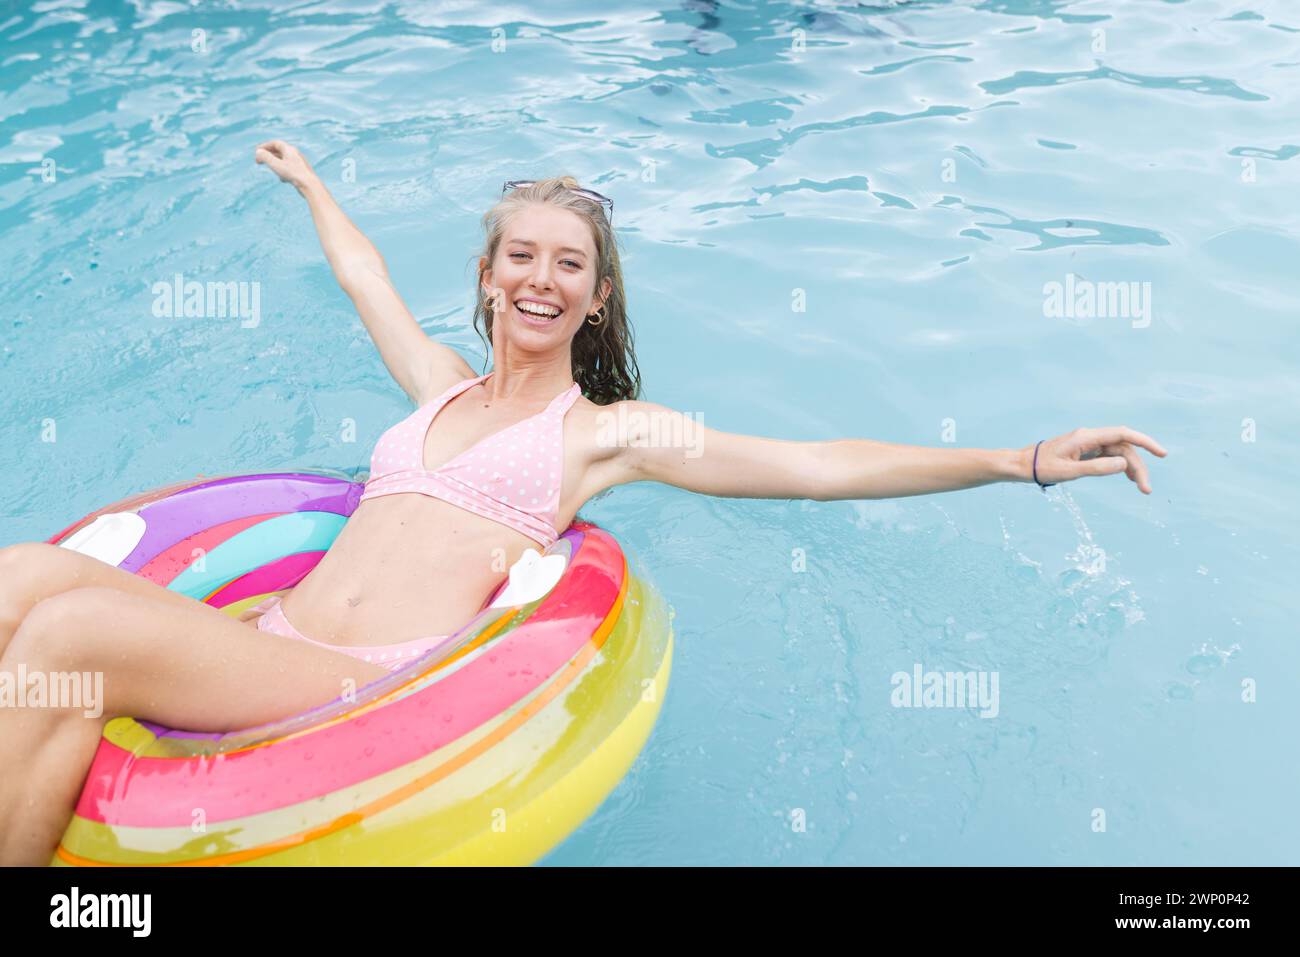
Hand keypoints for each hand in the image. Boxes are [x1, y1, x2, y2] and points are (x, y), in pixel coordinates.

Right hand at [254, 139, 318, 192]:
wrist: (310, 186)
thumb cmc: (294, 174)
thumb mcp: (276, 165)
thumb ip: (266, 157)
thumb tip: (258, 152)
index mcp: (290, 149)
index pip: (275, 143)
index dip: (265, 146)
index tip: (257, 152)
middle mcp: (295, 154)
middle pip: (279, 151)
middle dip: (268, 156)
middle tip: (259, 161)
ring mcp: (299, 163)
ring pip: (284, 161)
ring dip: (276, 164)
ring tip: (272, 169)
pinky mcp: (302, 172)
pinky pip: (290, 169)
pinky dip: (283, 172)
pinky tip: (283, 180)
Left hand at [1022, 426, 1167, 494]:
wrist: (1022, 465)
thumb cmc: (1042, 467)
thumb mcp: (1070, 471)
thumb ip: (1097, 468)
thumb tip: (1124, 465)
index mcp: (1086, 437)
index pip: (1123, 434)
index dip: (1145, 442)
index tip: (1161, 453)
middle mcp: (1090, 437)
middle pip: (1123, 448)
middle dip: (1138, 467)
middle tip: (1146, 489)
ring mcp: (1088, 444)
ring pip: (1118, 453)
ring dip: (1131, 469)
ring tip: (1141, 488)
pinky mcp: (1085, 451)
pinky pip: (1109, 457)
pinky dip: (1120, 467)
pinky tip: (1128, 478)